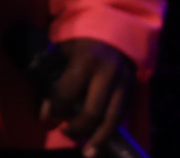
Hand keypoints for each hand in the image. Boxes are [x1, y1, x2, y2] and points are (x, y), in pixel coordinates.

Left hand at [39, 37, 135, 155]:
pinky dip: (111, 131)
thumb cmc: (80, 42)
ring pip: (113, 119)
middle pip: (94, 111)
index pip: (67, 93)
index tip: (46, 119)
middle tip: (66, 133)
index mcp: (86, 61)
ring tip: (89, 152)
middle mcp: (109, 74)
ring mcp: (125, 84)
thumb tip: (48, 111)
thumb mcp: (63, 52)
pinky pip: (122, 116)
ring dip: (100, 138)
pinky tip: (101, 142)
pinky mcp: (133, 91)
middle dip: (79, 128)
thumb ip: (56, 80)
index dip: (54, 109)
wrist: (112, 33)